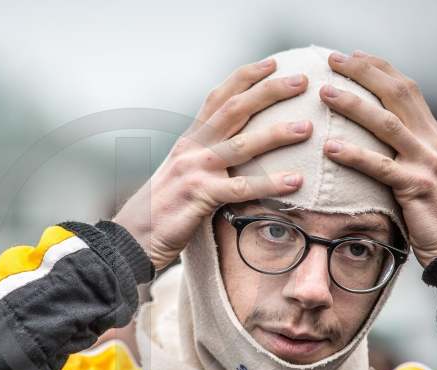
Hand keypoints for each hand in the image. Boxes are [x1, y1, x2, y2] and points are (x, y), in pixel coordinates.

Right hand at [114, 57, 311, 269]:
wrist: (131, 239)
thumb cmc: (160, 211)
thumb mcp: (179, 175)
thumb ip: (202, 159)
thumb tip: (233, 153)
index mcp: (189, 141)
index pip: (218, 98)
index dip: (245, 78)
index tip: (273, 64)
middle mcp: (191, 149)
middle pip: (234, 110)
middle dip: (269, 91)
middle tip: (301, 81)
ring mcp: (194, 171)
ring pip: (242, 145)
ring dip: (276, 133)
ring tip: (306, 128)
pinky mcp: (199, 197)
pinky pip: (242, 188)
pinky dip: (271, 184)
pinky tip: (295, 181)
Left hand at [319, 50, 436, 266]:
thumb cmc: (428, 211)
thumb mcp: (418, 172)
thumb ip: (400, 150)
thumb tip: (365, 136)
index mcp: (431, 133)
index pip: (406, 88)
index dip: (379, 68)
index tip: (352, 56)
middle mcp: (431, 141)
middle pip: (397, 93)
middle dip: (363, 72)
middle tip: (333, 61)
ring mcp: (425, 162)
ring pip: (386, 123)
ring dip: (353, 105)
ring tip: (324, 93)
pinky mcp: (414, 187)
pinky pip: (379, 166)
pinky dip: (354, 154)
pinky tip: (329, 147)